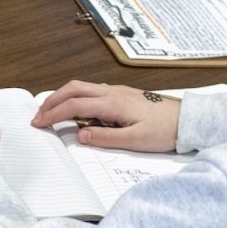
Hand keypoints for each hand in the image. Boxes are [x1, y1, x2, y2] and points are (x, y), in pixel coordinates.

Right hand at [28, 81, 179, 151]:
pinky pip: (92, 89)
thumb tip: (80, 134)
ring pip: (82, 86)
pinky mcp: (122, 93)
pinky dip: (76, 96)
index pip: (74, 105)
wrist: (188, 119)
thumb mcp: (136, 141)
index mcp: (113, 103)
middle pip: (73, 88)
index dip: (53, 113)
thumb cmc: (166, 130)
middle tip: (38, 115)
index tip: (38, 123)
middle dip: (51, 100)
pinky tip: (76, 108)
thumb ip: (106, 137)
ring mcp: (117, 90)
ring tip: (51, 111)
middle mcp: (112, 92)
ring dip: (62, 96)